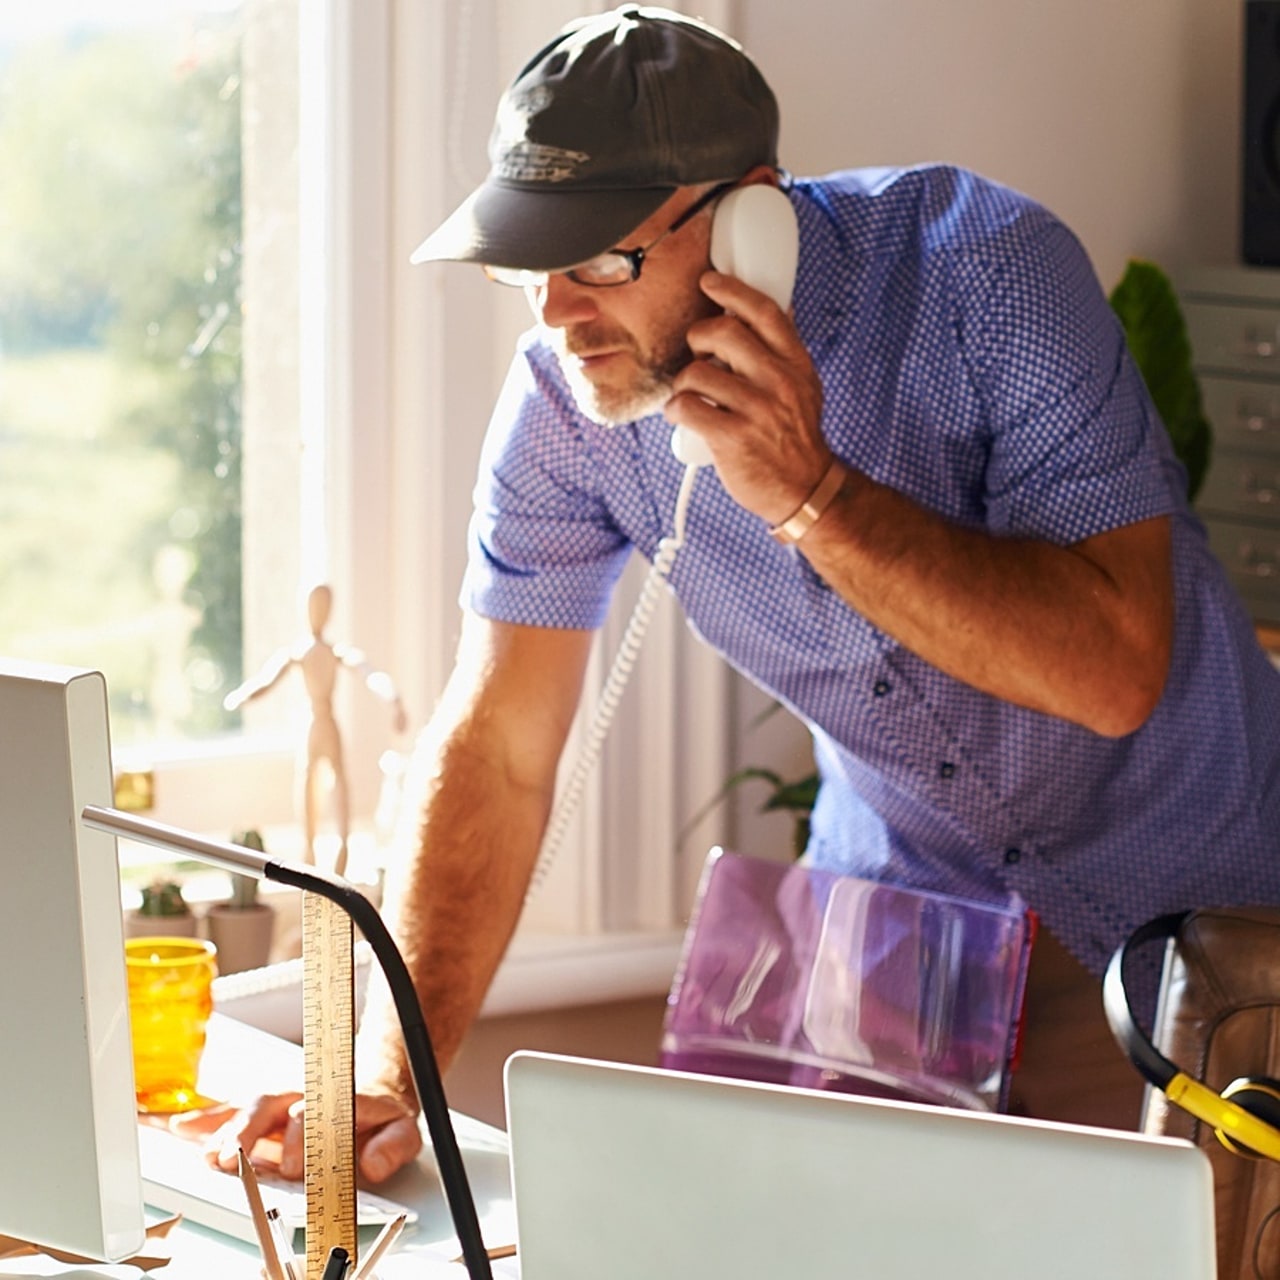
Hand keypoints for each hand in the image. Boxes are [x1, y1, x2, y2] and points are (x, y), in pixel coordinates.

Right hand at [178, 1088, 423, 1183]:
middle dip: (246, 1131)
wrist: (374, 1094)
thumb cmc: (381, 1119)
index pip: (311, 1114)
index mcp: (333, 1102)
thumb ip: (393, 1147)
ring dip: (223, 1131)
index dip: (300, 1138)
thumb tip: (372, 1164)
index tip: (292, 1168)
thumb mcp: (402, 1131)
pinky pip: (232, 1111)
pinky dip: (207, 1119)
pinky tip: (182, 1127)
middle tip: (229, 1158)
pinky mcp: (264, 1113)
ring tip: (205, 1155)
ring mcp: (280, 1104)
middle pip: (268, 1106)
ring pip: (247, 1109)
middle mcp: (300, 1098)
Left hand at [664, 271, 829, 523]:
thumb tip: (777, 308)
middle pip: (726, 333)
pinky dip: (676, 408)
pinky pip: (688, 407)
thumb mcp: (804, 388)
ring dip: (684, 381)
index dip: (733, 291)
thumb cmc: (795, 438)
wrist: (805, 489)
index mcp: (797, 365)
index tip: (710, 282)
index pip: (766, 313)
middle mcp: (780, 383)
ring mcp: (758, 411)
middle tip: (697, 354)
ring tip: (690, 394)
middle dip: (700, 337)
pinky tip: (682, 414)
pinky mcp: (733, 438)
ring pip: (699, 372)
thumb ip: (786, 353)